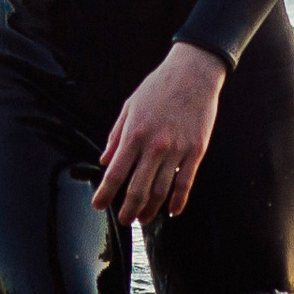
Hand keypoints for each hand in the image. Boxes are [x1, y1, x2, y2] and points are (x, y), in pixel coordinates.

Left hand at [92, 43, 227, 225]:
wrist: (192, 73)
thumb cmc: (157, 87)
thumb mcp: (129, 107)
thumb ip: (116, 136)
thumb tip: (105, 160)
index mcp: (134, 134)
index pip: (115, 173)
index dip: (105, 193)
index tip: (98, 205)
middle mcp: (154, 146)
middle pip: (138, 188)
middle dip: (129, 209)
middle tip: (124, 220)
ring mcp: (177, 150)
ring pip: (161, 190)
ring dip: (151, 209)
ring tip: (145, 220)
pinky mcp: (196, 151)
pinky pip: (186, 183)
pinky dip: (178, 201)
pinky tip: (172, 211)